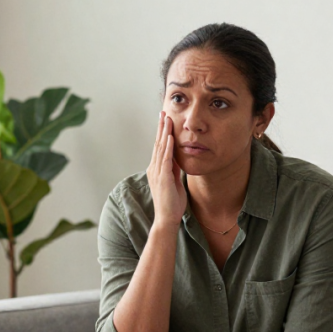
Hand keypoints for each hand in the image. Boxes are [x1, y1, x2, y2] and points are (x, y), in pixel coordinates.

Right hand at [147, 112, 186, 228]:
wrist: (167, 219)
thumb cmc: (171, 204)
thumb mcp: (174, 182)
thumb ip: (174, 170)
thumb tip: (177, 159)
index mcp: (157, 170)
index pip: (159, 147)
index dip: (162, 133)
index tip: (165, 120)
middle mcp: (154, 169)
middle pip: (158, 144)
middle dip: (161, 128)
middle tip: (163, 112)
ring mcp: (157, 173)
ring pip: (160, 148)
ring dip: (164, 133)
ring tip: (167, 119)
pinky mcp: (163, 178)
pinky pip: (165, 160)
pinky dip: (168, 147)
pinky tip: (170, 137)